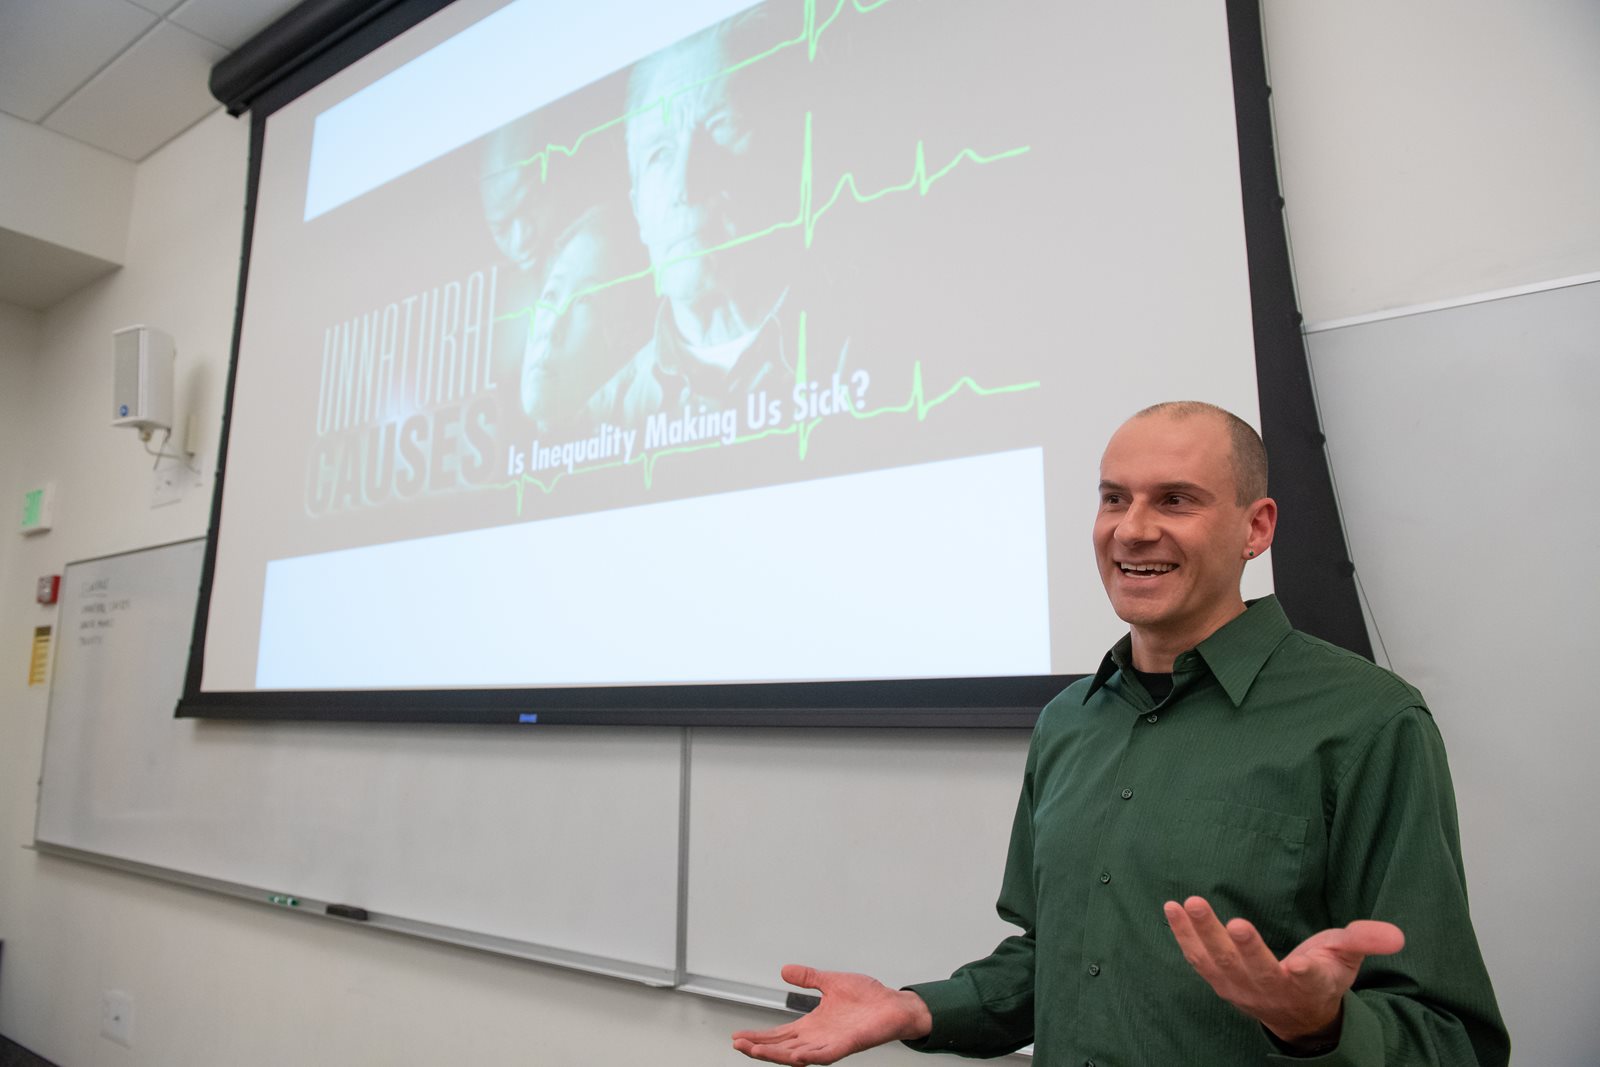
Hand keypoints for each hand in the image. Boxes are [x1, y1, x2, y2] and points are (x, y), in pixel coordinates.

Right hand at [731, 964, 933, 1064]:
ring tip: (755, 1051)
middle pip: (782, 1047)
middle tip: (738, 1045)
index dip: (759, 1037)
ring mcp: (831, 1044)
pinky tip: (793, 1056)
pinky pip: (823, 1056)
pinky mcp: (846, 1046)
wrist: (894, 1004)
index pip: (780, 1034)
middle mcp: (818, 1038)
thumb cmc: (869, 997)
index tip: (739, 1037)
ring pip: (796, 1055)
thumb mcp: (831, 982)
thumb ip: (808, 978)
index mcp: (813, 1024)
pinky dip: (807, 1057)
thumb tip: (785, 970)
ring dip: (775, 1055)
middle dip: (759, 1048)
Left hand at [1164, 896, 1404, 1049]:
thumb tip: (1397, 936)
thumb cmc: (1322, 976)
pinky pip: (1198, 959)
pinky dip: (1184, 936)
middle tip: (1234, 922)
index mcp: (1309, 984)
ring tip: (1191, 904)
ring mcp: (1241, 988)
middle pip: (1255, 971)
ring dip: (1203, 935)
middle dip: (1243, 948)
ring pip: (1220, 964)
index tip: (1302, 963)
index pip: (1308, 979)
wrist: (1297, 1014)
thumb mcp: (1348, 958)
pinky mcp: (1220, 981)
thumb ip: (1367, 941)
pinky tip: (1172, 908)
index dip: (1305, 971)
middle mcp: (1272, 990)